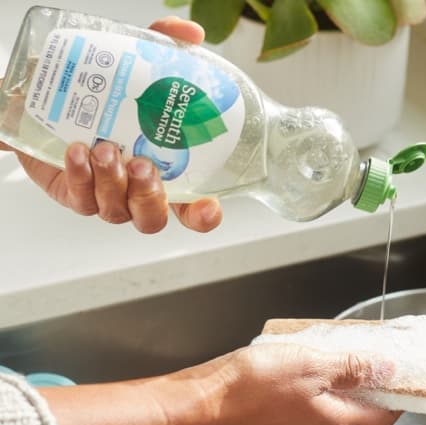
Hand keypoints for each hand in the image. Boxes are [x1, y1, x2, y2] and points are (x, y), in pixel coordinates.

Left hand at [0, 17, 221, 233]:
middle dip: (150, 197)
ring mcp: (108, 195)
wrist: (49, 89)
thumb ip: (165, 47)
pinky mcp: (76, 194)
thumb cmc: (102, 86)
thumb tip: (191, 36)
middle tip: (143, 165)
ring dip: (114, 184)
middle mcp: (139, 190)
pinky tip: (79, 151)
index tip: (207, 208)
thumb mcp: (138, 61)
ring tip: (106, 148)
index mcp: (166, 172)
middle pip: (154, 219)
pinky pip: (82, 200)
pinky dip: (82, 177)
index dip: (203, 215)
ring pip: (118, 212)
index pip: (192, 208)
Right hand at [164, 343, 401, 424]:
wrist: (209, 399)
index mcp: (335, 422)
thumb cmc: (257, 383)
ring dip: (341, 387)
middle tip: (371, 360)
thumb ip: (353, 368)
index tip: (405, 380)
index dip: (398, 400)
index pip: (383, 420)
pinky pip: (307, 408)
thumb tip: (388, 369)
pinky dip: (316, 390)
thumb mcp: (314, 365)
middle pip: (357, 414)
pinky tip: (305, 369)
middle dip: (369, 389)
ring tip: (338, 357)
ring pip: (331, 409)